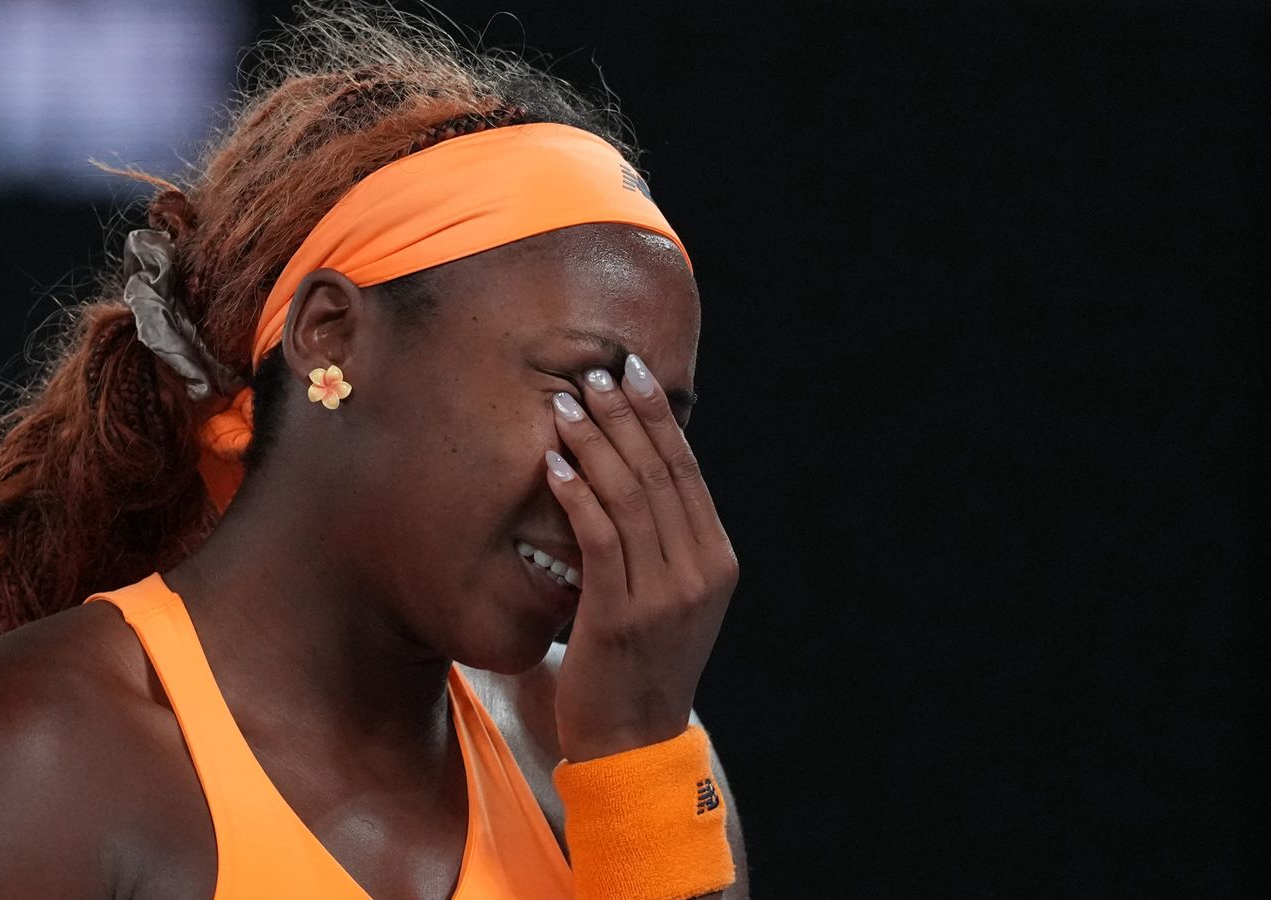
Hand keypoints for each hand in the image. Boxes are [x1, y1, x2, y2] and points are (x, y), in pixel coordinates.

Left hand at [544, 354, 738, 761]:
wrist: (632, 741)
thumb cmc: (639, 664)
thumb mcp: (668, 599)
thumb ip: (662, 545)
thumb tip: (634, 474)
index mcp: (716, 562)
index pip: (686, 472)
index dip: (658, 418)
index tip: (633, 375)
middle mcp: (699, 572)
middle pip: (660, 473)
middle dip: (626, 416)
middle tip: (596, 372)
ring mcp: (664, 595)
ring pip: (630, 497)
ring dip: (596, 443)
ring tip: (567, 405)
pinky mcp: (620, 614)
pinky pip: (599, 537)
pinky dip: (577, 494)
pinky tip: (555, 464)